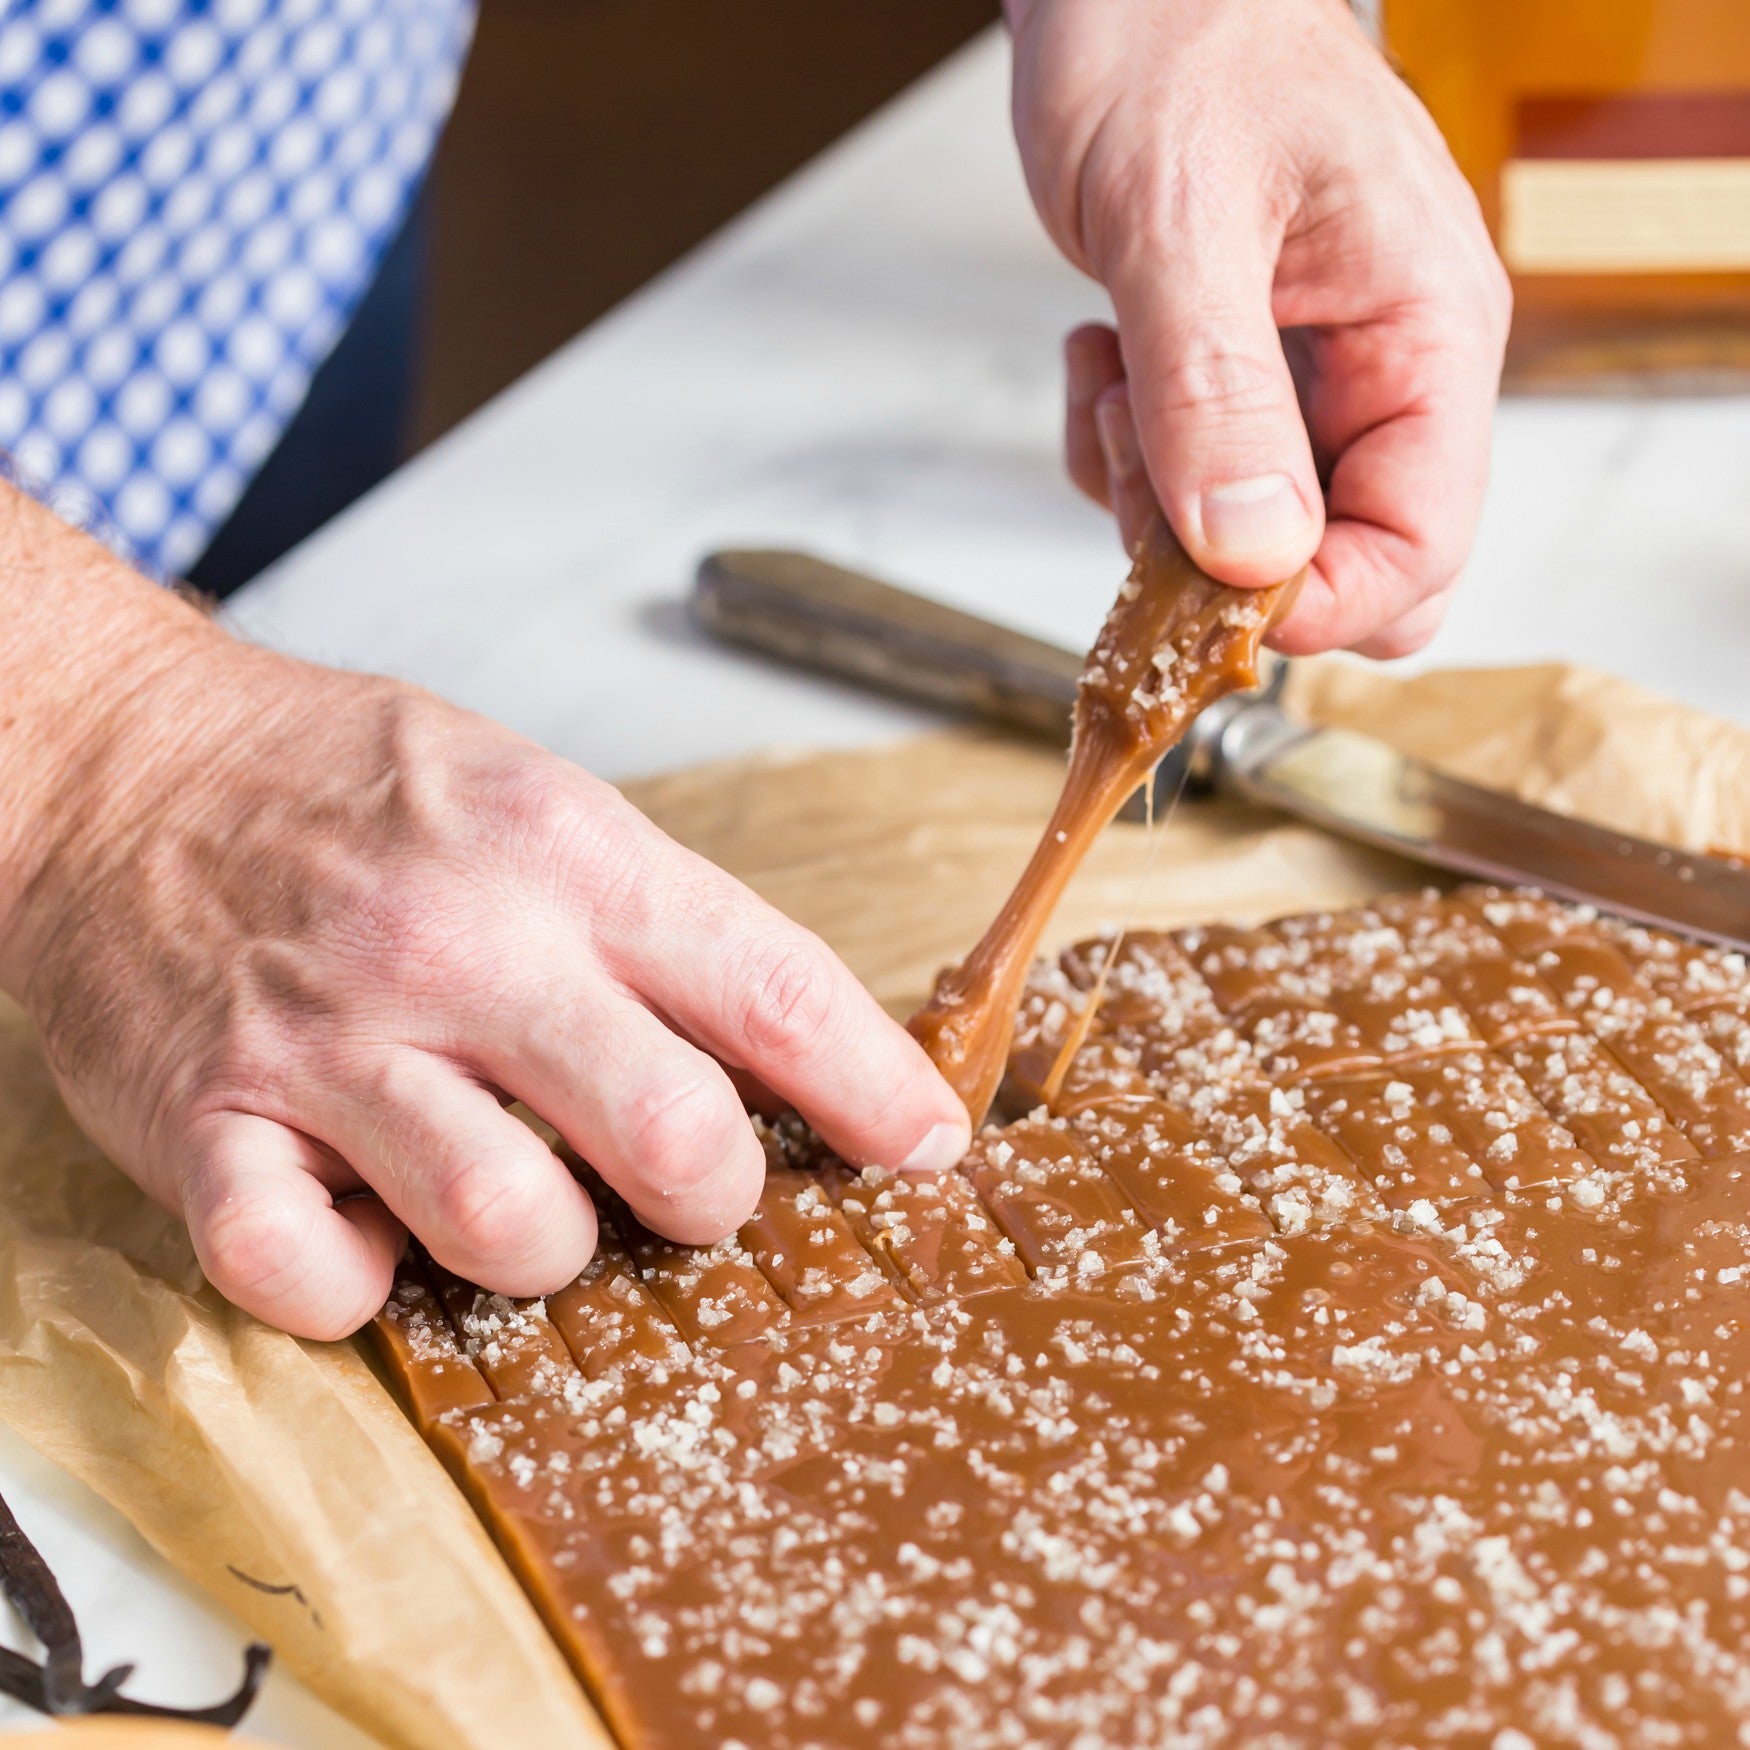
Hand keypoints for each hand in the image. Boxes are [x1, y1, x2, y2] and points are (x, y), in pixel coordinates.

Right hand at [0, 609, 968, 1340]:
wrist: (123, 758)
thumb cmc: (350, 788)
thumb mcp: (536, 798)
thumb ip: (659, 922)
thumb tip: (796, 1053)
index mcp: (566, 852)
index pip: (775, 990)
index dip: (876, 1089)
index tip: (925, 1144)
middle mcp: (460, 944)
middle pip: (673, 1138)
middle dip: (716, 1198)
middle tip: (695, 1189)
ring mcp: (328, 1041)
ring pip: (514, 1231)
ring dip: (546, 1246)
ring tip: (516, 1190)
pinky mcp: (206, 1124)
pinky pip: (312, 1282)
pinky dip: (360, 1287)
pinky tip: (368, 1224)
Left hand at [1008, 0, 1510, 656]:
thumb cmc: (1175, 40)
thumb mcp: (1182, 217)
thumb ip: (1217, 393)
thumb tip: (1255, 555)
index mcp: (1425, 332)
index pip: (1421, 546)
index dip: (1320, 604)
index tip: (1209, 598)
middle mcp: (1385, 372)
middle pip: (1351, 567)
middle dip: (1230, 566)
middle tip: (1148, 474)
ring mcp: (1313, 383)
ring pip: (1252, 543)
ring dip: (1155, 500)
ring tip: (1120, 373)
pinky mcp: (1238, 386)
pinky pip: (1186, 493)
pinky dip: (1124, 456)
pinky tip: (1107, 355)